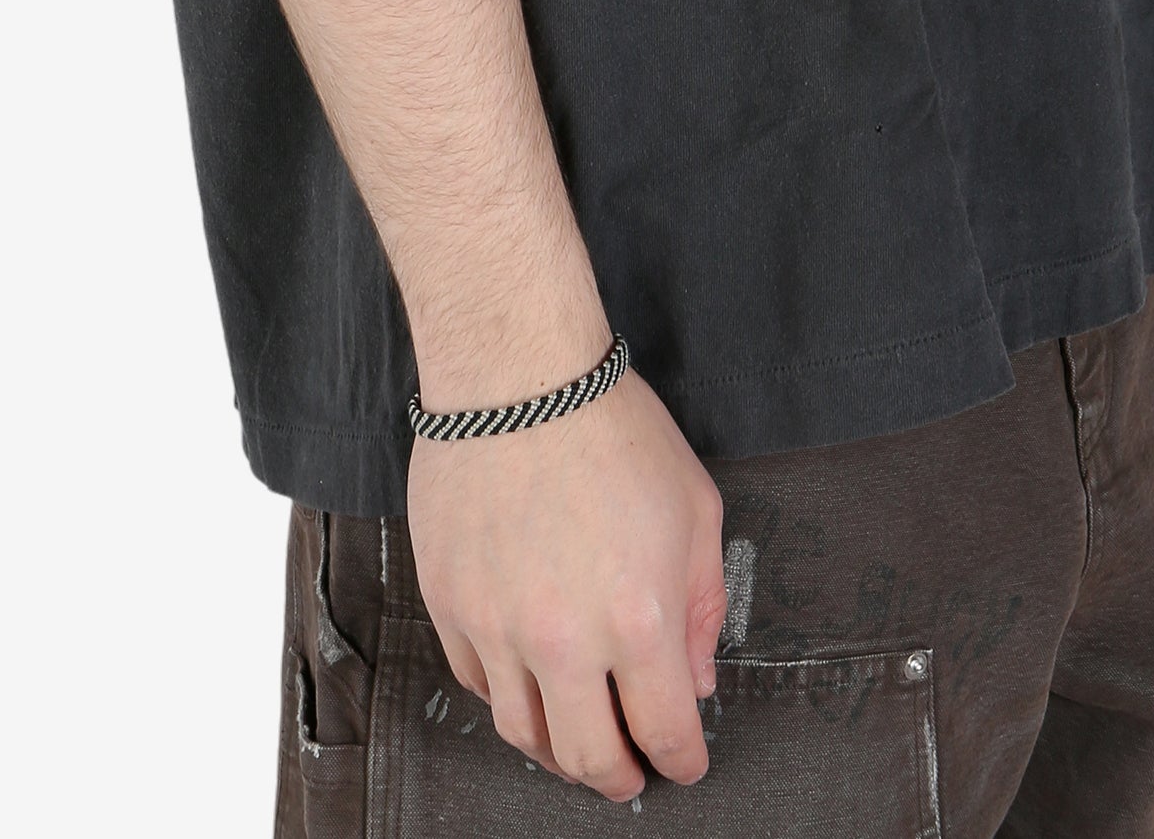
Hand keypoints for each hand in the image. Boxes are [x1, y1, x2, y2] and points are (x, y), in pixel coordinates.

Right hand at [407, 368, 727, 802]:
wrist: (517, 373)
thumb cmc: (609, 425)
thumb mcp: (694, 507)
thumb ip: (703, 604)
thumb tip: (694, 677)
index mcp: (639, 618)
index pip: (666, 731)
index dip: (683, 761)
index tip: (686, 763)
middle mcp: (565, 638)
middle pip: (590, 758)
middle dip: (620, 780)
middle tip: (631, 776)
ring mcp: (498, 626)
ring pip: (524, 733)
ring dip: (557, 753)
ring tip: (575, 743)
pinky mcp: (449, 604)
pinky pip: (476, 683)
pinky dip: (507, 698)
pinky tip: (527, 685)